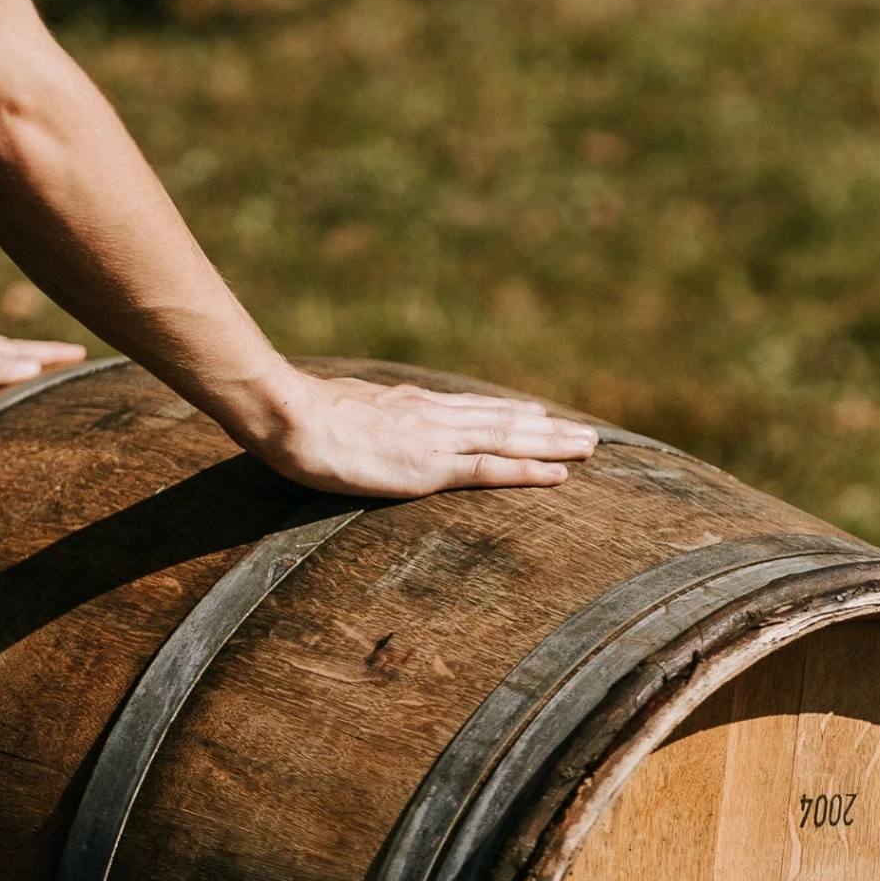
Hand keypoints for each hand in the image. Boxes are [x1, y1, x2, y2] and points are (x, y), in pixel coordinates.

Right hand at [249, 371, 598, 497]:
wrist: (290, 416)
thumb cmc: (296, 418)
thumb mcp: (334, 413)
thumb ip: (356, 420)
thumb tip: (349, 426)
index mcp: (411, 405)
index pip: (471, 410)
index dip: (508, 412)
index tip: (537, 412)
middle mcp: (434, 417)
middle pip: (503, 421)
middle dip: (548, 428)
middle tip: (587, 435)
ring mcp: (436, 440)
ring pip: (510, 439)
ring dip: (554, 444)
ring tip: (589, 447)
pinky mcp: (431, 468)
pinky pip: (491, 470)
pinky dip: (528, 470)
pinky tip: (559, 475)